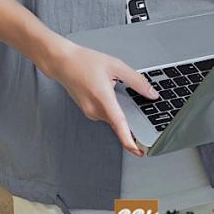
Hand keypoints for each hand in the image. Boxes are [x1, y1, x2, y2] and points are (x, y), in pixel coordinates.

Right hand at [43, 40, 159, 155]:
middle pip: (118, 123)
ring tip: (119, 93)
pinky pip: (105, 115)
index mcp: (102, 98)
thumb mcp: (116, 66)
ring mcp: (90, 112)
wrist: (62, 62)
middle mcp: (95, 109)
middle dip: (130, 123)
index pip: (119, 125)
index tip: (139, 151)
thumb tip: (151, 93)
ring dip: (120, 113)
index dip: (129, 141)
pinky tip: (110, 94)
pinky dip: (112, 109)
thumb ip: (136, 81)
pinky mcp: (88, 111)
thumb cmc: (83, 62)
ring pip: (112, 119)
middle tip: (139, 113)